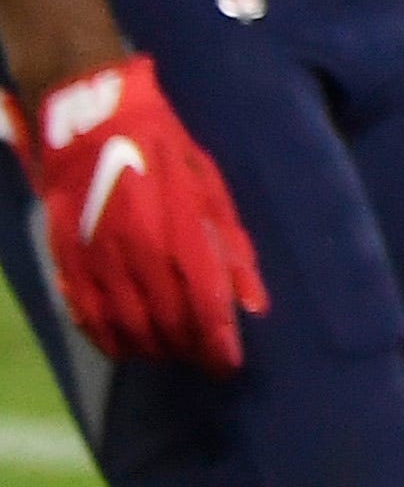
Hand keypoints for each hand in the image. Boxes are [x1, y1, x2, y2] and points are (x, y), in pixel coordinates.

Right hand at [10, 58, 263, 370]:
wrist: (92, 121)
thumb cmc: (165, 150)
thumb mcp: (212, 188)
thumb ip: (232, 248)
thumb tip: (254, 304)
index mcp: (181, 231)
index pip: (205, 305)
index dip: (218, 343)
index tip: (229, 365)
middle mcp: (139, 252)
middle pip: (167, 323)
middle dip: (188, 350)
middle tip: (203, 360)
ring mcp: (99, 258)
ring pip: (126, 327)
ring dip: (151, 350)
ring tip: (170, 355)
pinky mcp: (67, 259)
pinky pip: (85, 314)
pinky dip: (106, 339)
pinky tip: (124, 348)